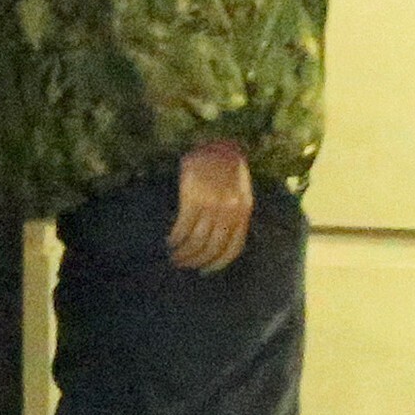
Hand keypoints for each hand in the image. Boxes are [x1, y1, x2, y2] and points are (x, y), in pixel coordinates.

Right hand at [169, 140, 253, 271]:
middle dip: (196, 260)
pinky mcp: (194, 197)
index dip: (218, 263)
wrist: (214, 143)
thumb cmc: (226, 170)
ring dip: (183, 253)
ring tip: (174, 255)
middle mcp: (230, 211)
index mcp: (244, 211)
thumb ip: (235, 215)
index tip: (205, 270)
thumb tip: (221, 244)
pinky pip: (183, 227)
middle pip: (212, 247)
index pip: (233, 248)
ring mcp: (212, 205)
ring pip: (196, 241)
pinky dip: (175, 238)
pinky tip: (170, 240)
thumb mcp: (240, 193)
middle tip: (183, 263)